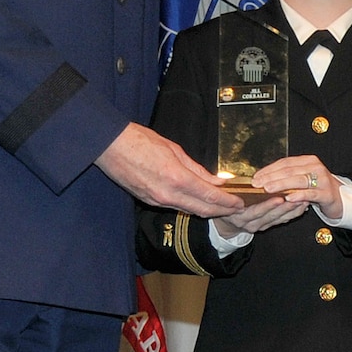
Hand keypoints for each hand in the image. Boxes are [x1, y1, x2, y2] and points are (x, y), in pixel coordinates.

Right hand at [95, 122, 241, 217]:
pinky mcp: (149, 201)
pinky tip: (199, 201)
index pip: (210, 196)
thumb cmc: (141, 141)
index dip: (227, 202)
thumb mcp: (174, 150)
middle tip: (236, 208)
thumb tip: (216, 180)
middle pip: (202, 209)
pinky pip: (175, 207)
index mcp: (177, 178)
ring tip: (222, 206)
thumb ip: (196, 169)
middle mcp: (168, 195)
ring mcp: (157, 201)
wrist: (110, 147)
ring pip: (189, 210)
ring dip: (207, 210)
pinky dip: (190, 206)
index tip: (240, 203)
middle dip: (222, 211)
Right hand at [213, 195, 306, 234]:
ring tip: (304, 198)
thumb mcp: (228, 195)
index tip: (279, 198)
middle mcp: (250, 223)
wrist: (228, 220)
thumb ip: (238, 189)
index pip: (255, 211)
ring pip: (278, 219)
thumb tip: (252, 178)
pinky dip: (293, 213)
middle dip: (285, 207)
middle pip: (270, 216)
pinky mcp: (267, 226)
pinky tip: (302, 204)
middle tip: (297, 198)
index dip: (267, 205)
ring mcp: (259, 226)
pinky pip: (283, 220)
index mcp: (239, 215)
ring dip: (292, 209)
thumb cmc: (230, 201)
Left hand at [251, 155, 342, 219]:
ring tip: (268, 189)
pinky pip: (311, 193)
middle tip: (258, 184)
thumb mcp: (302, 179)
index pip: (284, 162)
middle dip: (271, 177)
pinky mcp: (327, 193)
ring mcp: (322, 179)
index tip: (256, 177)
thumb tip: (263, 179)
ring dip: (282, 185)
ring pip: (298, 180)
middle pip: (290, 170)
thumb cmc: (317, 188)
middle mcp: (315, 167)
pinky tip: (288, 198)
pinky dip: (299, 195)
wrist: (339, 199)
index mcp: (307, 161)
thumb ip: (287, 176)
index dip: (269, 169)